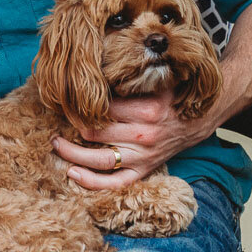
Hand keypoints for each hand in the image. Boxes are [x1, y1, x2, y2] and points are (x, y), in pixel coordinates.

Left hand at [52, 88, 215, 189]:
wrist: (196, 122)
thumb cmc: (168, 99)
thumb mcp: (154, 82)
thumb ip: (130, 77)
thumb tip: (97, 68)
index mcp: (145, 110)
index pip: (102, 109)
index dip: (79, 106)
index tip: (65, 101)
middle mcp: (143, 135)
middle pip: (96, 133)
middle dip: (71, 126)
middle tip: (56, 121)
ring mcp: (143, 156)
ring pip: (101, 160)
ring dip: (73, 154)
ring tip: (56, 144)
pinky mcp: (144, 171)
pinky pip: (116, 183)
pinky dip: (93, 182)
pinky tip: (72, 173)